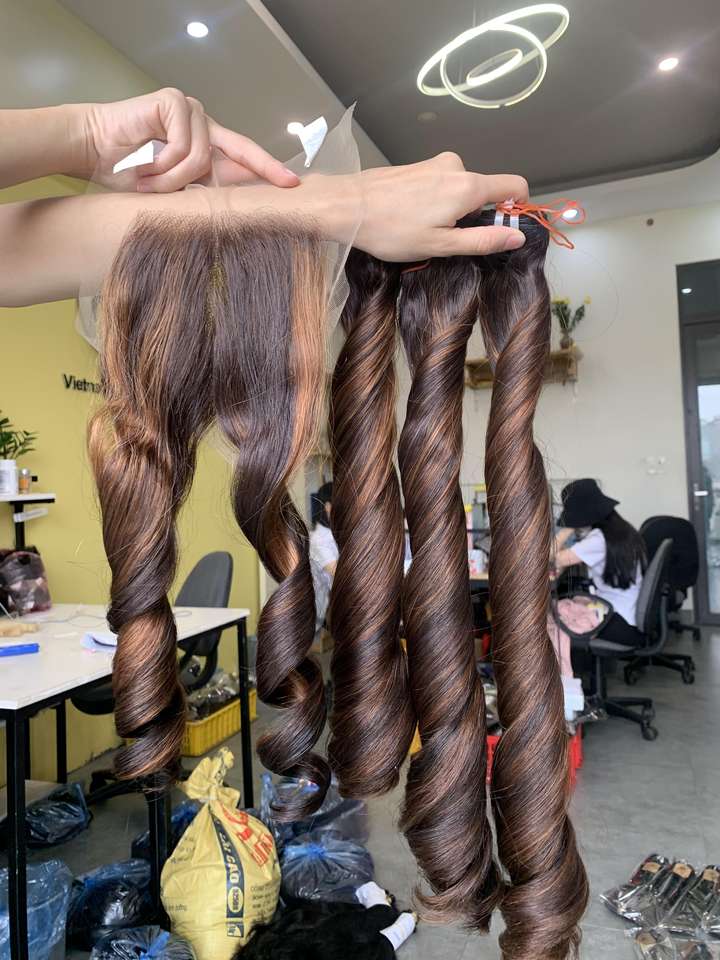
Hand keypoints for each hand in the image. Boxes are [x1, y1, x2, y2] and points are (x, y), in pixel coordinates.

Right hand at [80, 88, 298, 191]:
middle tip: (288, 184)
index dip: (269, 170)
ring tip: (148, 183)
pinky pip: (185, 147)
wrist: (92, 150)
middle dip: (261, 170)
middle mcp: (204, 125)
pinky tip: (144, 163)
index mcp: (207, 146)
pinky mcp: (175, 102)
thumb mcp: (173, 190)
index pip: (244, 157)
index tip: (294, 184)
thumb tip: (235, 214)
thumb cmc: (128, 173)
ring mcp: (191, 111)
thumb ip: (200, 193)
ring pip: (202, 159)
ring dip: (173, 180)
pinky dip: (164, 165)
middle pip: (241, 151)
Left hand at [352, 152, 528, 259]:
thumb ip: (482, 240)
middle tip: (446, 240)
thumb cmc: (391, 230)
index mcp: (467, 186)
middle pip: (485, 191)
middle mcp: (456, 166)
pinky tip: (411, 217)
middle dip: (474, 217)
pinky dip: (436, 203)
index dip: (517, 207)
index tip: (505, 229)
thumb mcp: (441, 245)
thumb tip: (517, 237)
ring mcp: (436, 163)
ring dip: (452, 212)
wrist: (346, 206)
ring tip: (422, 230)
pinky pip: (442, 185)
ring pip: (461, 190)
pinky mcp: (419, 166)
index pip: (514, 185)